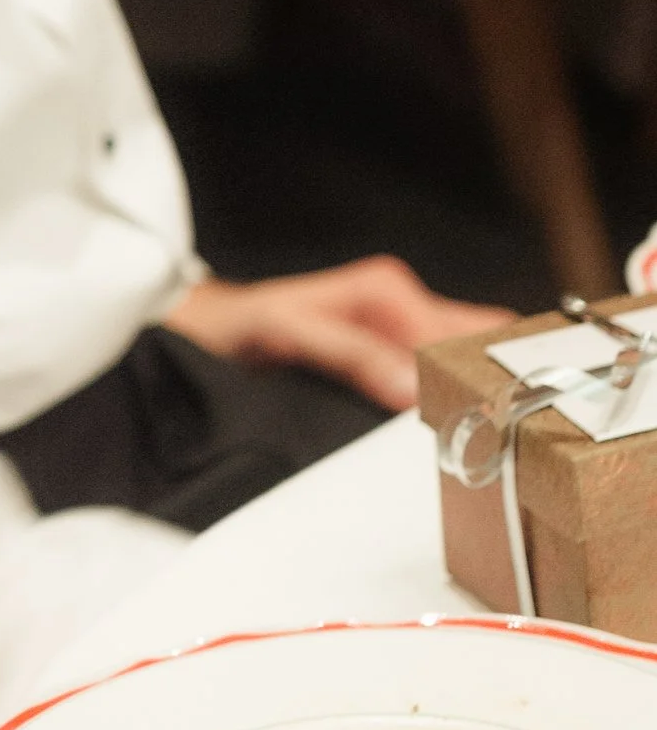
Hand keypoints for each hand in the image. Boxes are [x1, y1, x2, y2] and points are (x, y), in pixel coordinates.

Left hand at [166, 259, 514, 416]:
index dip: (487, 370)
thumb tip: (410, 386)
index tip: (507, 410)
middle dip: (497, 380)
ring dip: (476, 393)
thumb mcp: (294, 331)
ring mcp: (399, 332)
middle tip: (519, 430)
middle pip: (477, 341)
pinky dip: (452, 399)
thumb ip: (353, 354)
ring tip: (499, 438)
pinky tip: (462, 430)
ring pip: (462, 360)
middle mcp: (402, 306)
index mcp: (388, 291)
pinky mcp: (390, 357)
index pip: (463, 333)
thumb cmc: (246, 323)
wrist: (210, 330)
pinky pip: (436, 376)